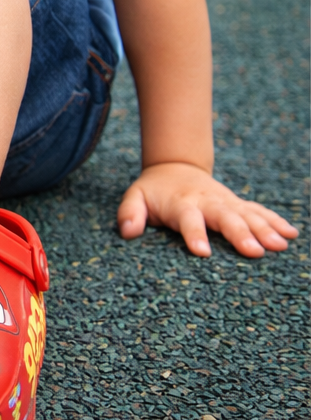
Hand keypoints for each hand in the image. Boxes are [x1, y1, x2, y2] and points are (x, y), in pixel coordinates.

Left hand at [118, 162, 298, 256]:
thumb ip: (130, 213)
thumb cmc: (153, 191)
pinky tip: (291, 234)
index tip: (202, 252)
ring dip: (264, 229)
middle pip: (224, 217)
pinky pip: (259, 212)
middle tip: (254, 252)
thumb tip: (127, 232)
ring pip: (247, 214)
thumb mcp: (134, 197)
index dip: (194, 234)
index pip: (187, 219)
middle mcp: (206, 202)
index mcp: (181, 203)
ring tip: (280, 245)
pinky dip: (275, 221)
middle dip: (239, 233)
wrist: (174, 167)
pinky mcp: (237, 204)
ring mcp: (225, 202)